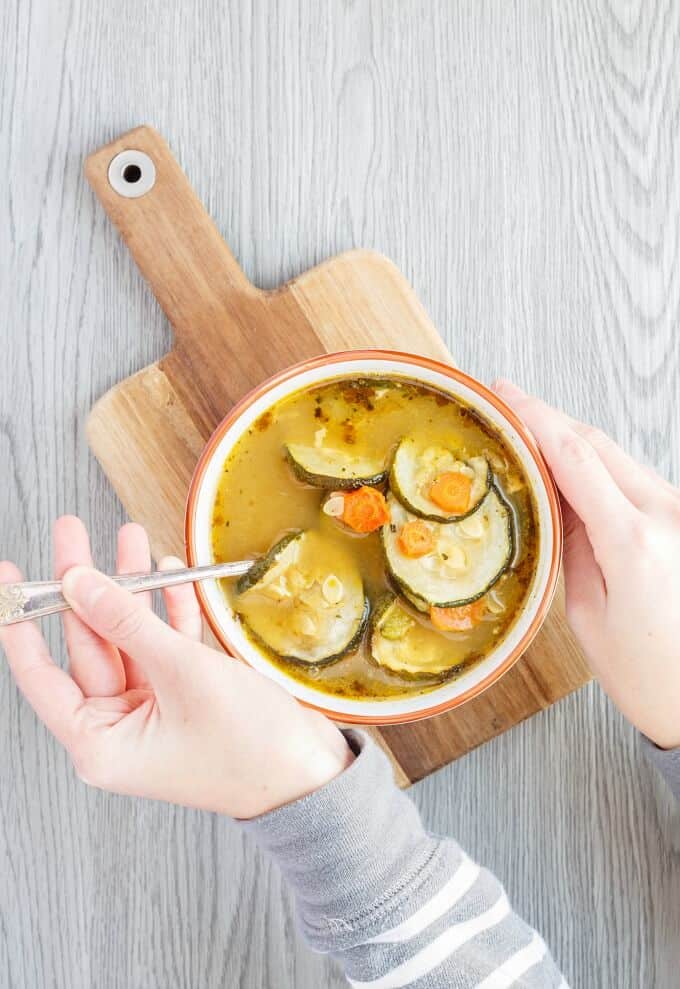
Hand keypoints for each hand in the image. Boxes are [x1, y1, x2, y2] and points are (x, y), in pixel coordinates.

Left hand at [0, 517, 352, 817]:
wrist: (312, 774)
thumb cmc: (250, 748)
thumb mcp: (182, 674)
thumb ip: (127, 623)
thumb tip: (80, 583)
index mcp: (100, 743)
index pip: (41, 676)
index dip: (21, 623)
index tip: (10, 580)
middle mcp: (119, 728)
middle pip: (87, 644)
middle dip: (87, 586)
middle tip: (75, 535)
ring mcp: (151, 710)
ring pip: (127, 637)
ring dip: (131, 590)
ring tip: (128, 538)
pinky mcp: (183, 695)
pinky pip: (161, 645)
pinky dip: (165, 611)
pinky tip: (166, 575)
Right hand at [495, 380, 679, 749]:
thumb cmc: (651, 676)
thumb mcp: (589, 615)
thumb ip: (570, 549)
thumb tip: (553, 504)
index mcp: (633, 540)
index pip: (575, 457)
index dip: (536, 418)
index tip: (504, 394)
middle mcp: (665, 515)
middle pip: (599, 444)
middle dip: (550, 420)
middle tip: (508, 405)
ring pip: (617, 458)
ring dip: (572, 442)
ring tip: (528, 437)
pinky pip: (632, 481)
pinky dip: (596, 467)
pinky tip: (569, 472)